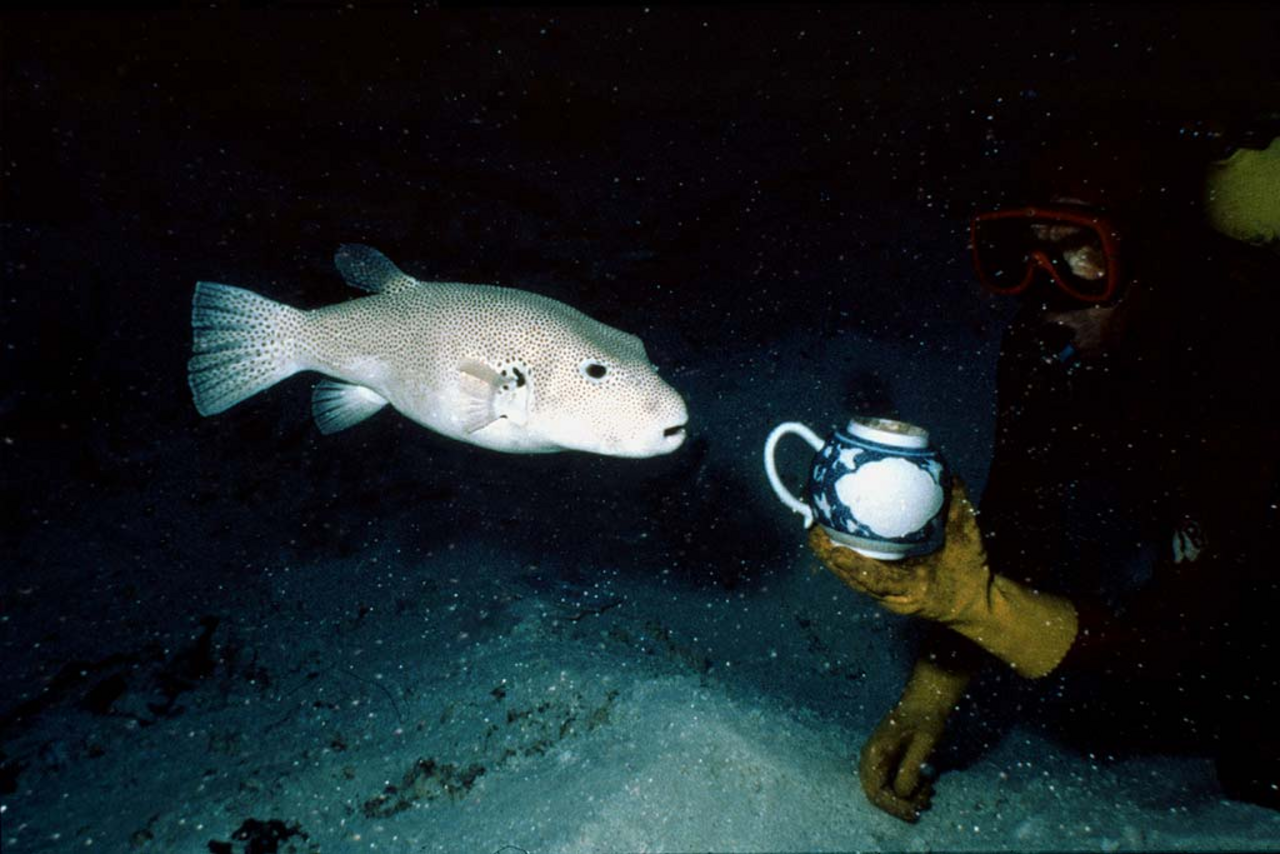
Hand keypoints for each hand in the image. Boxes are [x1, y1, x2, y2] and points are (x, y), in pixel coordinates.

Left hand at [811, 476, 1078, 677]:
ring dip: (829, 554)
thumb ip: (959, 510)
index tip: (830, 546)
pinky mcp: (882, 591)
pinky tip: (828, 534)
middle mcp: (893, 597)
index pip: (875, 578)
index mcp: (913, 589)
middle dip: (830, 554)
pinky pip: (856, 573)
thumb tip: (949, 475)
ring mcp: (885, 596)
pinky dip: (841, 555)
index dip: (851, 563)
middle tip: (813, 527)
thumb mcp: (970, 542)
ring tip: (813, 527)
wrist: (974, 605)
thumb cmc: (971, 576)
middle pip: (852, 579)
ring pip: (849, 577)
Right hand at [859, 701, 943, 821]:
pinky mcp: (890, 758)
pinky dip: (909, 788)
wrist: (929, 697)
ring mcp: (880, 758)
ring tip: (929, 793)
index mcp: (874, 753)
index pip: (875, 792)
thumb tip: (902, 794)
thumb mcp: (923, 743)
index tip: (914, 814)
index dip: (894, 807)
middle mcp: (872, 757)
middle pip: (878, 793)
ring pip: (887, 789)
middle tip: (926, 803)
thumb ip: (910, 768)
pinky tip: (926, 785)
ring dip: (907, 797)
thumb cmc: (926, 717)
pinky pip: (893, 781)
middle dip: (902, 804)